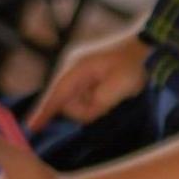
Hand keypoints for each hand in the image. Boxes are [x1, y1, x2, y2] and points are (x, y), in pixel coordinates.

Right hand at [25, 34, 148, 130]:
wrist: (147, 51)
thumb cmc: (134, 65)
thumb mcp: (120, 84)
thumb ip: (100, 101)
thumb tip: (87, 114)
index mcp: (78, 70)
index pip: (57, 95)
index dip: (44, 112)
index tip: (31, 127)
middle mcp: (75, 73)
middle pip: (68, 103)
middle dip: (84, 110)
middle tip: (109, 104)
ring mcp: (83, 78)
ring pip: (78, 104)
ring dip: (93, 108)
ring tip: (114, 98)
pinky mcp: (91, 83)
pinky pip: (87, 100)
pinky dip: (96, 105)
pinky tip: (109, 100)